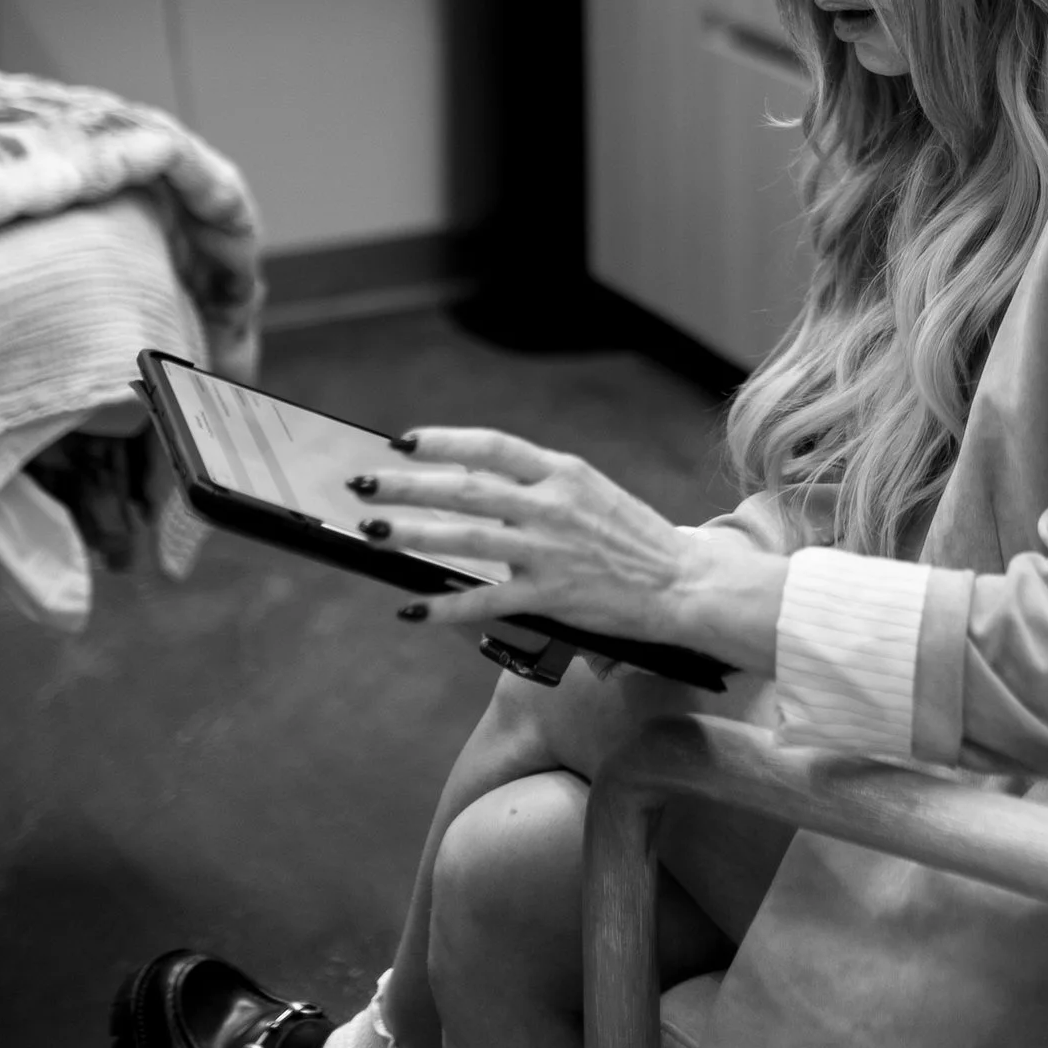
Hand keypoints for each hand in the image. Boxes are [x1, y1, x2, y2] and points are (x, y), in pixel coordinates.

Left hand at [350, 428, 693, 642]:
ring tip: (374, 533)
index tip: (403, 441)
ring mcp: (550, 552)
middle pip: (466, 490)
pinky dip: (445, 605)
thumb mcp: (591, 493)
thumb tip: (474, 485)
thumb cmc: (634, 538)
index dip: (444, 442)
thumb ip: (539, 487)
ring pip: (466, 540)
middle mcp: (553, 506)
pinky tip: (412, 606)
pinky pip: (485, 601)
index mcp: (564, 473)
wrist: (682, 584)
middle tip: (364, 486)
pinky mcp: (551, 597)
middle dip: (408, 486)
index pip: (493, 446)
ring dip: (414, 536)